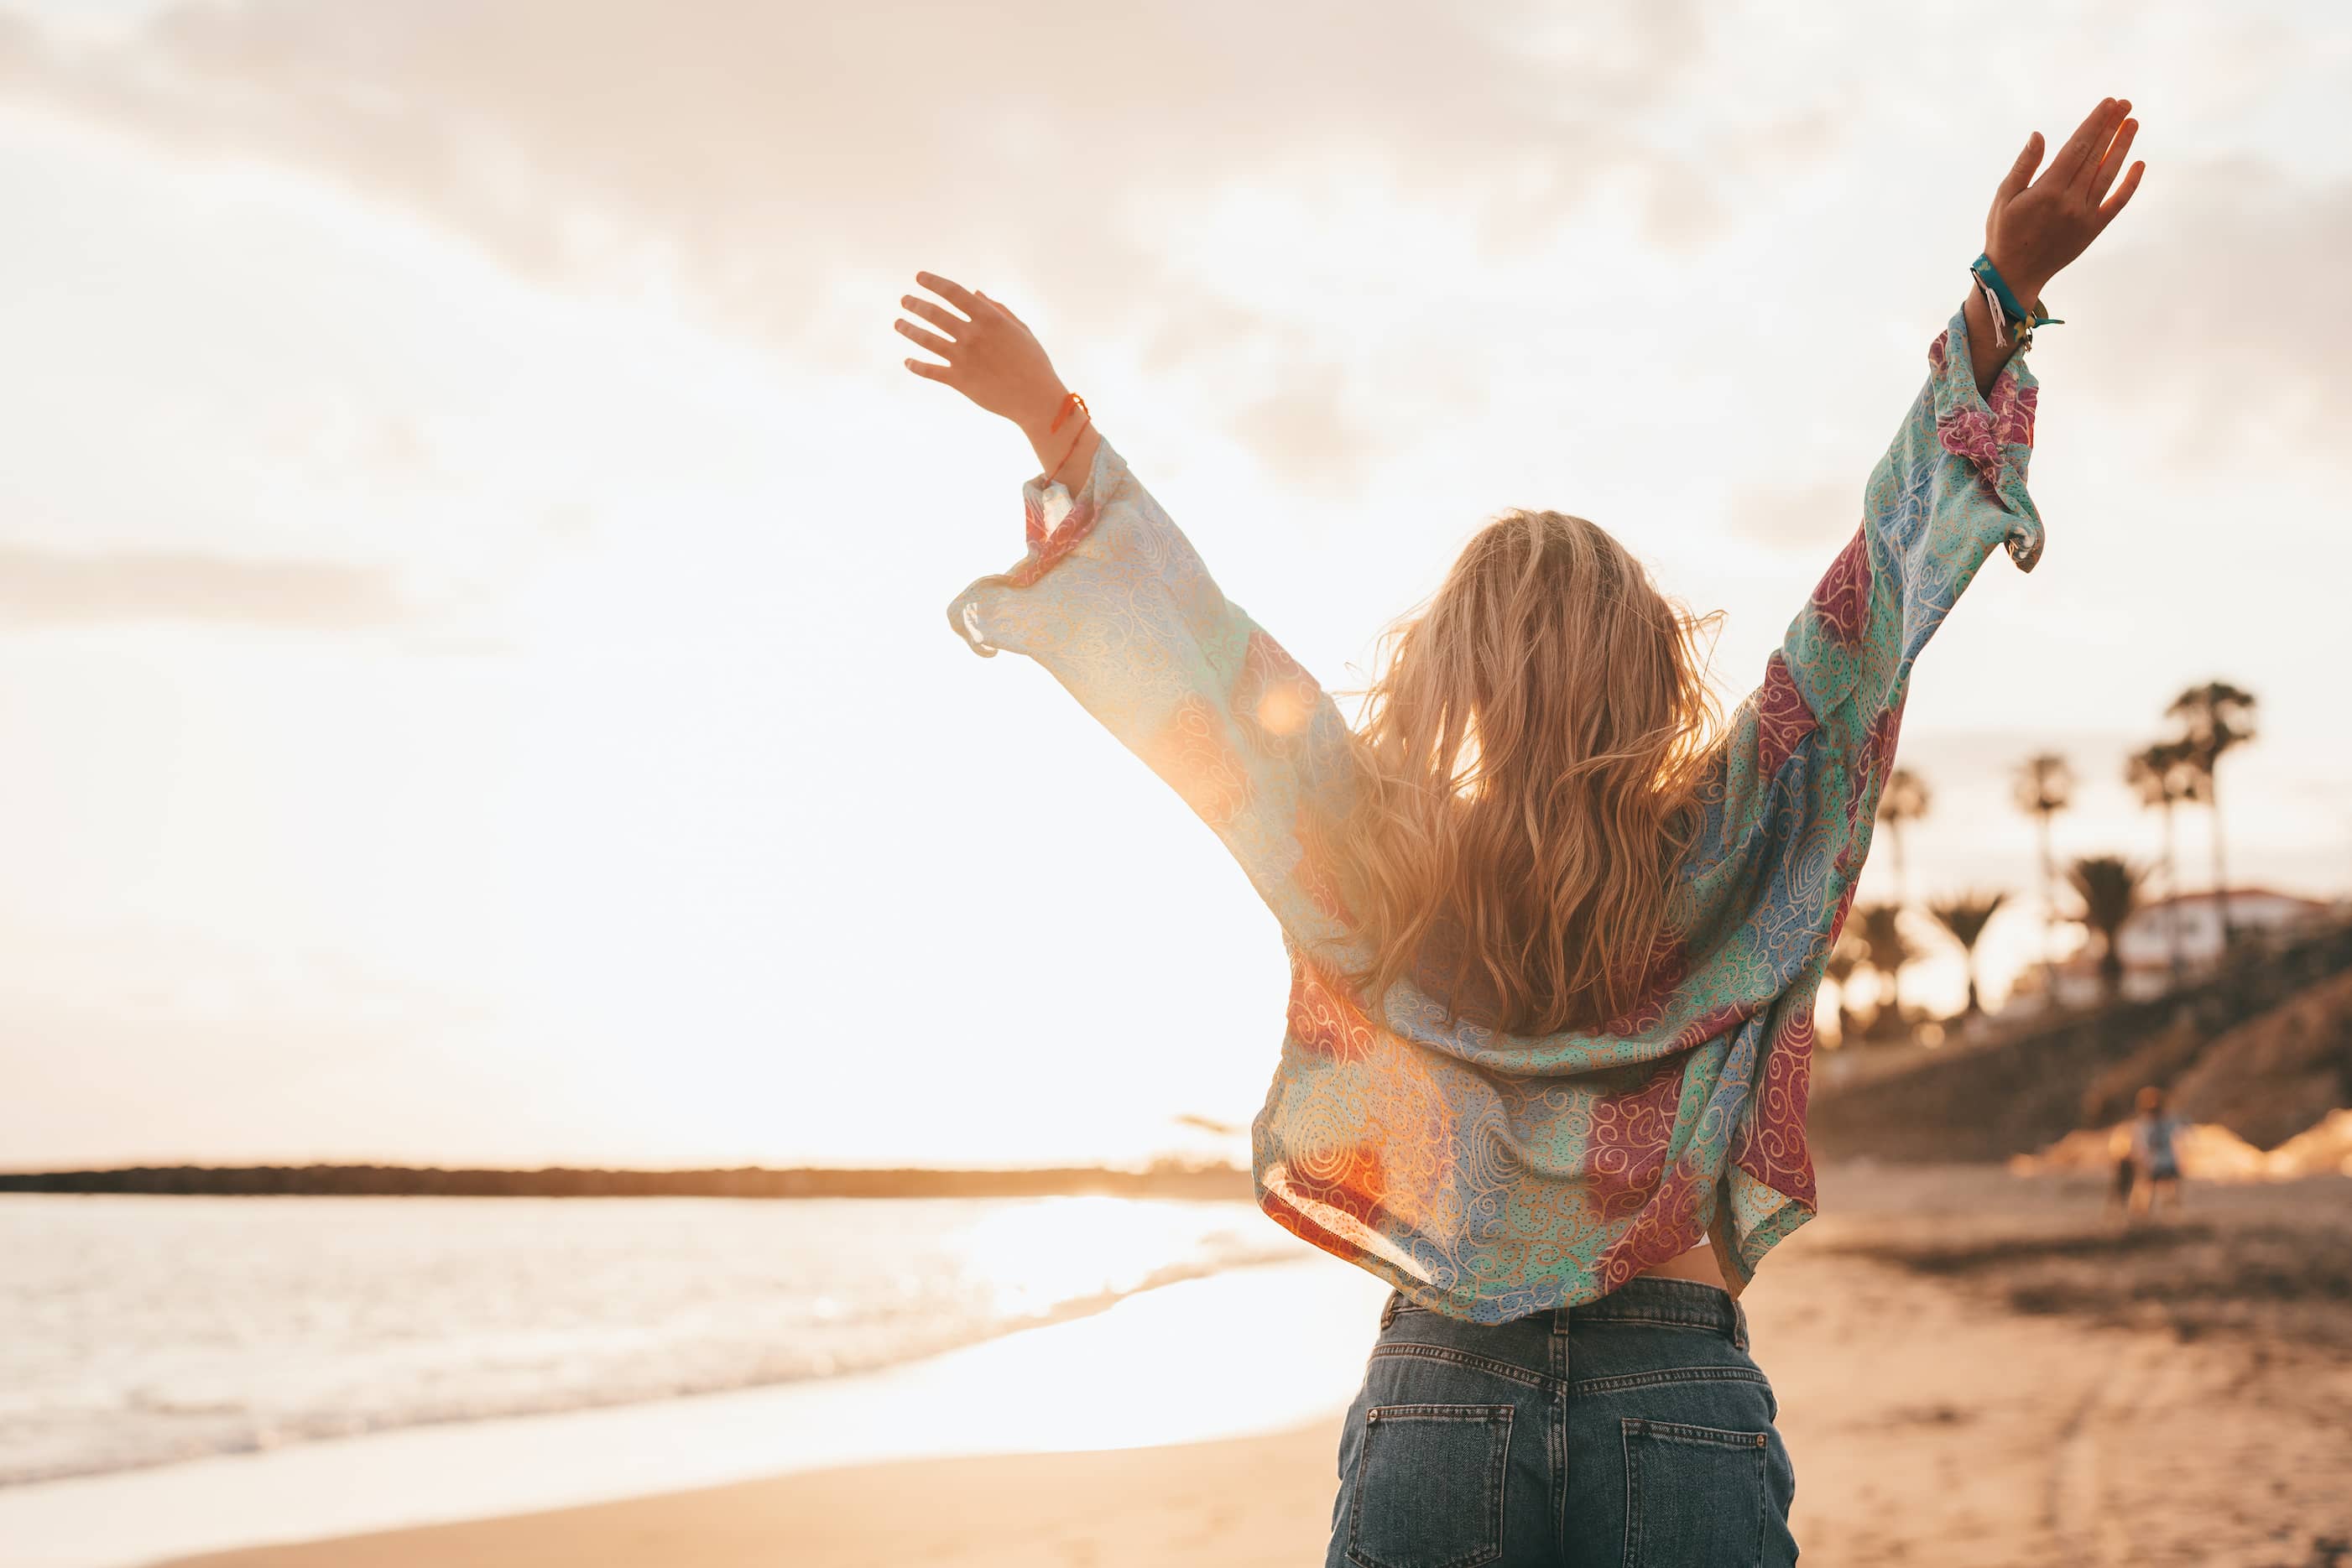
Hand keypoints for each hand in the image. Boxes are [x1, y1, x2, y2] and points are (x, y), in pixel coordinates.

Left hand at [896, 272, 1066, 429]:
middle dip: (915, 304)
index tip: (919, 277)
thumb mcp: (1020, 330)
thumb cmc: (1033, 363)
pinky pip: (929, 371)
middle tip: (904, 300)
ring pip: (925, 339)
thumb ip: (998, 309)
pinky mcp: (958, 380)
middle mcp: (972, 335)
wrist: (1036, 400)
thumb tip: (976, 294)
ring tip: (898, 323)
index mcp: (989, 319)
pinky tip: (907, 361)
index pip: (953, 292)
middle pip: (933, 313)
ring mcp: (962, 358)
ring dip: (908, 329)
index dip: (933, 282)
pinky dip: (915, 365)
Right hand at [1982, 96, 2145, 303]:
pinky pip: (2117, 202)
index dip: (2095, 123)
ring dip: (2123, 146)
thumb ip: (2024, 165)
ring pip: (2110, 173)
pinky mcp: (2093, 229)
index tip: (2109, 104)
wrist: (2014, 274)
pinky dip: (2130, 183)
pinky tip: (2139, 164)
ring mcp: (2085, 215)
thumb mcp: (2004, 197)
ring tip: (2133, 124)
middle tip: (2125, 104)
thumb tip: (2039, 135)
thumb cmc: (2004, 233)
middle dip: (2112, 127)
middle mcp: (2071, 200)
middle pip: (2097, 155)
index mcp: (2048, 190)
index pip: (2078, 147)